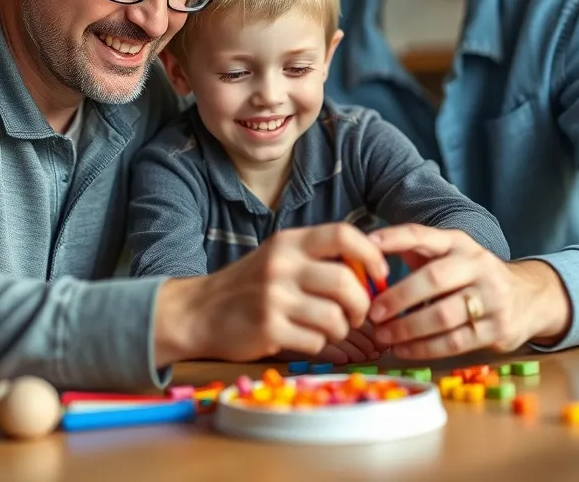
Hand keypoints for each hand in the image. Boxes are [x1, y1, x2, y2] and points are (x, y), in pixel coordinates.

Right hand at [153, 223, 388, 365]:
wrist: (199, 312)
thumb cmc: (249, 285)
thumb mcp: (279, 258)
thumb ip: (318, 258)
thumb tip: (371, 269)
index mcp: (288, 242)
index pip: (343, 234)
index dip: (371, 254)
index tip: (380, 274)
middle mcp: (281, 265)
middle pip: (346, 282)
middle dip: (362, 304)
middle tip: (358, 314)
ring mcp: (274, 298)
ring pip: (336, 317)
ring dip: (342, 329)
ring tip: (330, 328)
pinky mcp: (269, 329)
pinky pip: (317, 341)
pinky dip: (320, 344)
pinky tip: (306, 338)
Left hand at [366, 225, 571, 358]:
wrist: (529, 297)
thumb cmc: (471, 276)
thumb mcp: (449, 255)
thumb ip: (415, 252)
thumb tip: (367, 252)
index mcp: (459, 243)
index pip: (422, 235)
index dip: (394, 238)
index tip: (366, 245)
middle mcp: (478, 265)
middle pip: (433, 279)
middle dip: (398, 297)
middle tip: (372, 312)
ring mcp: (492, 297)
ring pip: (443, 315)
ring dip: (407, 329)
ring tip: (383, 336)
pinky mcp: (498, 328)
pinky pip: (454, 342)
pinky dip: (424, 348)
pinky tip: (403, 350)